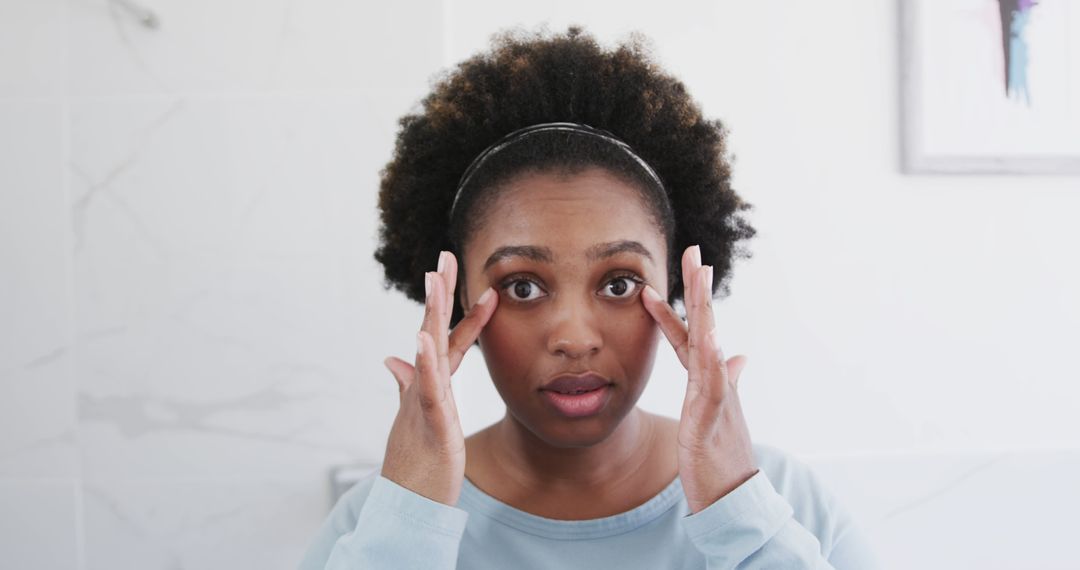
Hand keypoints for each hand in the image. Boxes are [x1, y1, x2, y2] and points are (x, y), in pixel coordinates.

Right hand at [379, 250, 497, 504]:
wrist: (408, 506)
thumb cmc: (416, 463)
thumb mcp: (416, 418)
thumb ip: (408, 386)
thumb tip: (394, 359)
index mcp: (432, 385)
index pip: (444, 336)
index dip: (450, 303)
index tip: (453, 268)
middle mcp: (427, 387)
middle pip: (435, 332)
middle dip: (441, 294)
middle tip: (444, 255)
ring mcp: (427, 404)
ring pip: (431, 354)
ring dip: (432, 317)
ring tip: (434, 282)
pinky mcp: (432, 426)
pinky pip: (429, 391)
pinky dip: (426, 365)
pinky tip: (423, 339)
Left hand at [640, 244, 756, 512]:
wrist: (733, 497)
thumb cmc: (722, 456)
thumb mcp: (719, 412)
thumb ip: (725, 380)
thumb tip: (738, 355)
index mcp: (707, 379)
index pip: (690, 333)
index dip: (682, 303)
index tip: (678, 270)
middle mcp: (714, 381)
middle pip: (703, 327)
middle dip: (698, 289)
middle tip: (694, 251)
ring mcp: (716, 397)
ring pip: (710, 346)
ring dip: (706, 311)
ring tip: (702, 279)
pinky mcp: (714, 420)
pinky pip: (716, 385)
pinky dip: (715, 362)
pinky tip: (712, 340)